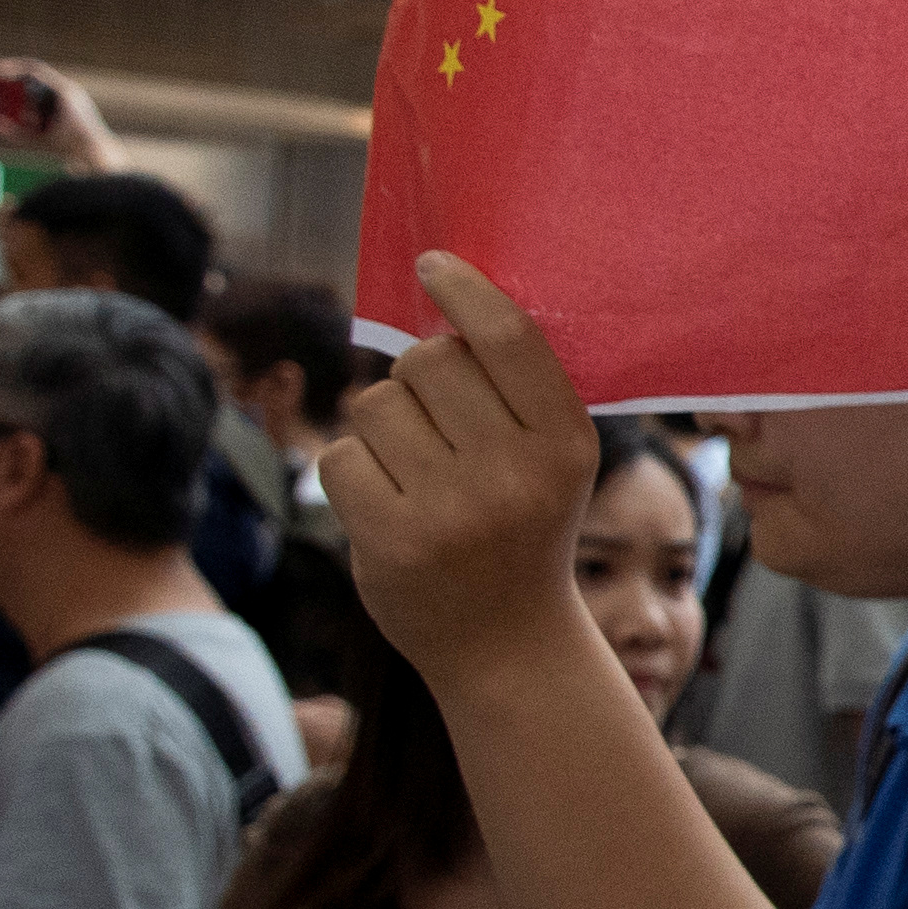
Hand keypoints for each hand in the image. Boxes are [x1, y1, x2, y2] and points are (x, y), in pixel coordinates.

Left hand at [319, 251, 609, 698]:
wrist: (507, 644)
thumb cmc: (524, 531)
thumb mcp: (552, 463)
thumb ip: (514, 393)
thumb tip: (444, 304)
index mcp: (566, 443)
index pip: (508, 338)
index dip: (464, 290)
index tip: (431, 264)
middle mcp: (515, 474)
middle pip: (428, 363)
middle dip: (417, 379)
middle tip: (436, 425)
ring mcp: (452, 510)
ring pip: (375, 405)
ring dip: (382, 428)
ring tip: (415, 473)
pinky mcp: (393, 542)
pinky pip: (341, 456)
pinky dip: (353, 473)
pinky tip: (386, 505)